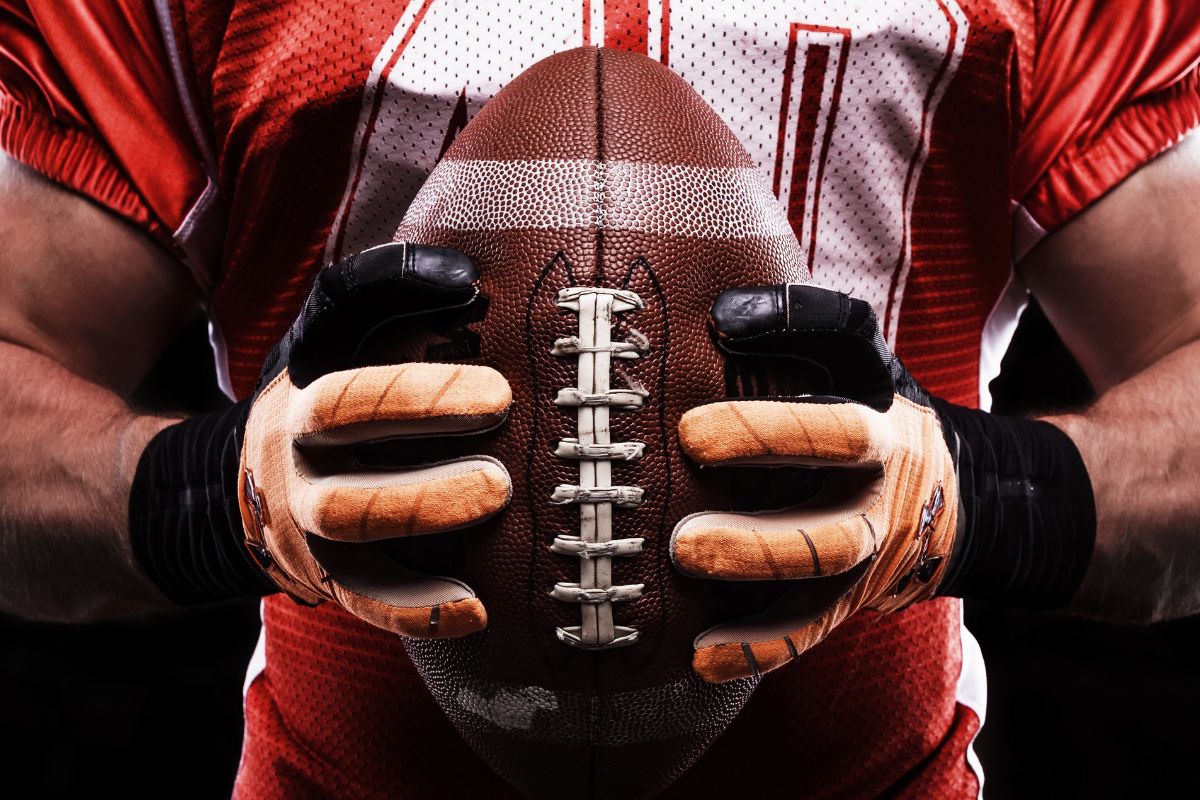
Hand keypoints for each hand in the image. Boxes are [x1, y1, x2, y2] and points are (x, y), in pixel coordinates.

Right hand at [238, 243, 511, 636]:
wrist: (252, 479)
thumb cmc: (325, 390)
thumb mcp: (333, 332)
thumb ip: (383, 291)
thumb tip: (464, 274)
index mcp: (301, 406)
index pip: (348, 403)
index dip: (419, 398)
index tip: (499, 394)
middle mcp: (298, 475)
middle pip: (348, 492)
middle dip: (428, 487)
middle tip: (505, 477)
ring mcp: (311, 534)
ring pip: (356, 546)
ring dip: (427, 532)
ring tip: (497, 512)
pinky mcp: (331, 580)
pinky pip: (369, 605)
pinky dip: (419, 613)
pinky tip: (479, 610)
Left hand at [672, 284, 958, 681]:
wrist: (948, 493)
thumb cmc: (877, 407)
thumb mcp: (860, 355)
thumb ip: (806, 321)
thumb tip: (723, 314)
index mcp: (884, 438)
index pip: (837, 437)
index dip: (768, 435)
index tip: (691, 433)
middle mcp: (879, 510)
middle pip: (830, 538)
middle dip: (756, 543)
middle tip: (680, 542)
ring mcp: (864, 566)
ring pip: (819, 594)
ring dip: (751, 598)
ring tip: (685, 588)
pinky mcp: (845, 604)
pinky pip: (806, 634)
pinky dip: (756, 649)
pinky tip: (699, 657)